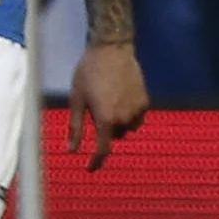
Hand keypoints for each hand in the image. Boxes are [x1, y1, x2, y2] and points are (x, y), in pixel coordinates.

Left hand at [66, 41, 147, 170]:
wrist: (111, 50)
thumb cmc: (88, 73)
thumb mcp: (76, 100)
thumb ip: (75, 127)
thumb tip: (72, 150)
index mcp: (105, 119)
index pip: (103, 149)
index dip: (96, 162)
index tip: (90, 168)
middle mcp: (125, 118)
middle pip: (114, 136)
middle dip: (105, 131)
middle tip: (94, 110)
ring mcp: (138, 110)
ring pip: (127, 128)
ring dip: (118, 124)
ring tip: (108, 103)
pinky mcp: (146, 101)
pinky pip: (137, 117)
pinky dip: (129, 114)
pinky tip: (120, 98)